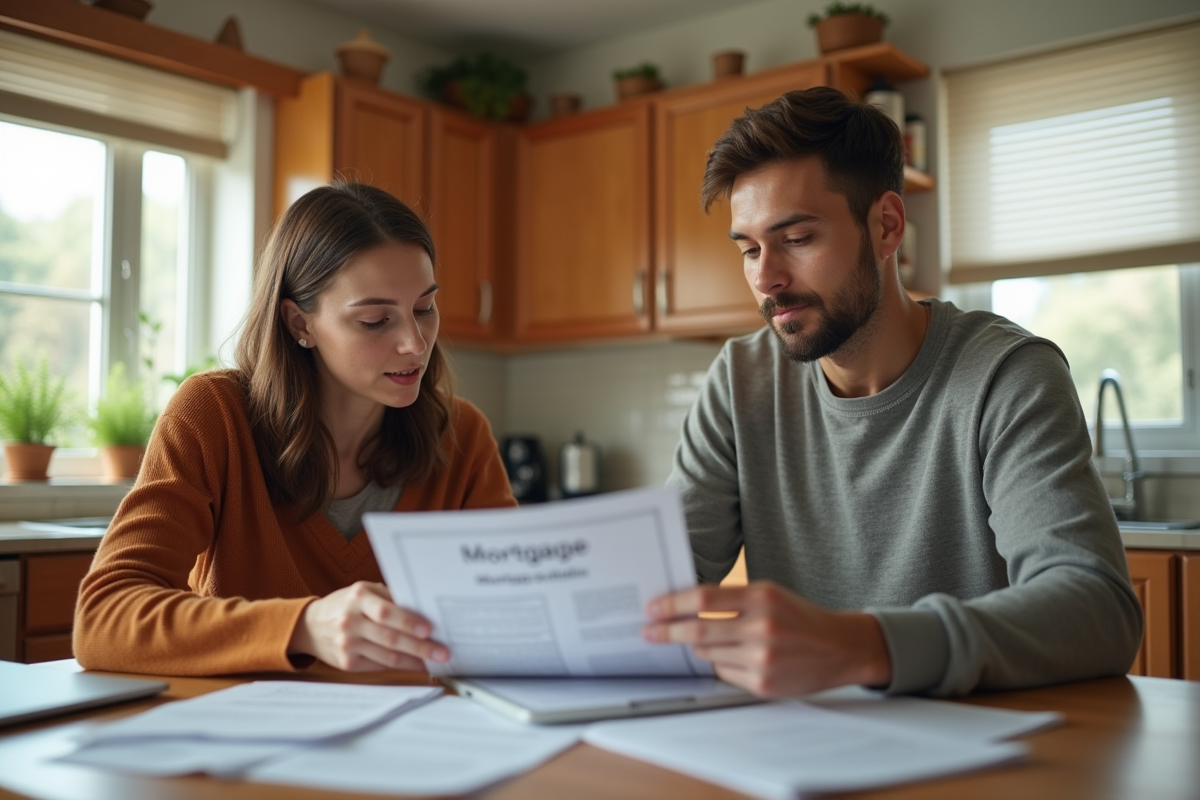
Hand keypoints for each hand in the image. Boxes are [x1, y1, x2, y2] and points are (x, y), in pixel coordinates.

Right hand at [288, 581, 448, 671]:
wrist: (311, 626)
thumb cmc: (346, 605)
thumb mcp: (364, 593)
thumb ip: (390, 599)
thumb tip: (424, 611)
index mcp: (358, 598)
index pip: (387, 612)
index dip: (409, 622)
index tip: (429, 629)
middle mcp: (350, 621)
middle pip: (391, 638)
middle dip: (420, 647)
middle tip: (442, 652)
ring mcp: (347, 644)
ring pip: (387, 656)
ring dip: (414, 661)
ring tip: (434, 662)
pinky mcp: (347, 663)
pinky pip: (379, 666)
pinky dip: (401, 667)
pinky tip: (415, 666)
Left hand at [642, 581, 891, 696]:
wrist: (839, 648)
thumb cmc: (799, 617)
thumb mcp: (770, 594)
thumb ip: (732, 598)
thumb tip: (686, 604)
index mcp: (762, 598)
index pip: (704, 598)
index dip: (673, 603)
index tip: (653, 608)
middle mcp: (762, 627)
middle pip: (698, 629)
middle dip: (667, 631)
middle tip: (649, 631)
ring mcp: (762, 659)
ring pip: (708, 653)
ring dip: (698, 646)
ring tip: (701, 640)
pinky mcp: (762, 684)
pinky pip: (723, 673)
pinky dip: (720, 664)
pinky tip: (734, 657)